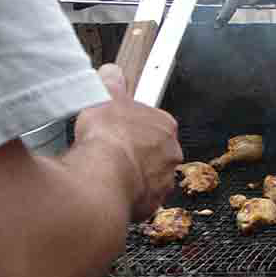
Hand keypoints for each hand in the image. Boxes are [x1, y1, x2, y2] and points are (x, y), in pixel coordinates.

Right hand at [73, 64, 181, 221]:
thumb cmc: (108, 136)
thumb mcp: (105, 98)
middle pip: (155, 151)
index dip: (136, 127)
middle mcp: (171, 153)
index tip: (122, 131)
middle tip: (112, 154)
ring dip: (133, 175)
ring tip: (109, 174)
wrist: (104, 176)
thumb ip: (112, 85)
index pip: (155, 123)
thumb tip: (111, 73)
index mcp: (165, 125)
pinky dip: (129, 196)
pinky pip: (142, 199)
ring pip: (150, 176)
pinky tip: (112, 191)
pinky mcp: (153, 203)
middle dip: (136, 153)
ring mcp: (164, 180)